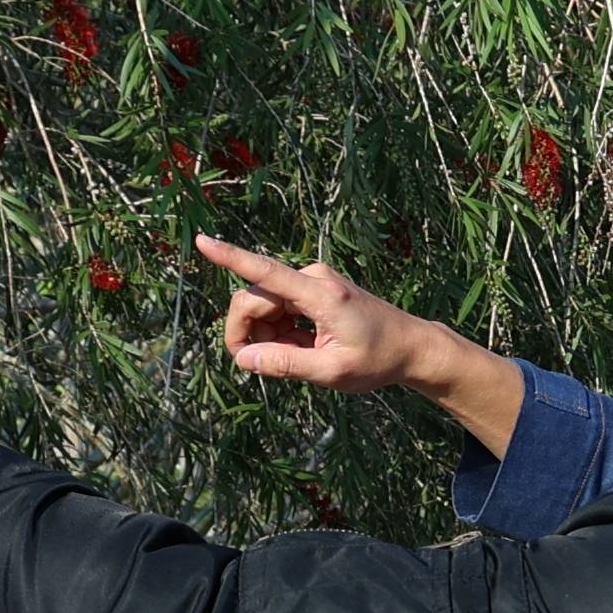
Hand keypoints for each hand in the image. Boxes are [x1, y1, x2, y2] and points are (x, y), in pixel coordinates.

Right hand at [196, 234, 525, 450]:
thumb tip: (243, 359)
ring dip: (264, 335)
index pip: (266, 272)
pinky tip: (301, 348)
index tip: (202, 241)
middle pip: (253, 299)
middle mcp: (312, 279)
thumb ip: (286, 364)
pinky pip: (277, 308)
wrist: (410, 346)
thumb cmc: (377, 360)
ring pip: (262, 305)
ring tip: (294, 359)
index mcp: (320, 294)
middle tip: (254, 367)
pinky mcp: (311, 290)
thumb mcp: (332, 371)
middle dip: (245, 332)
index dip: (230, 257)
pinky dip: (278, 332)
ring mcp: (311, 282)